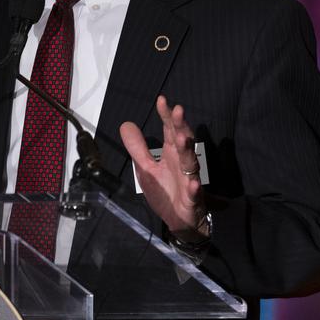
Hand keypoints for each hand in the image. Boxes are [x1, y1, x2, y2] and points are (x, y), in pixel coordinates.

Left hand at [120, 97, 208, 241]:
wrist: (179, 220)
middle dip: (181, 126)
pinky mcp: (192, 199)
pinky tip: (194, 183)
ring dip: (187, 150)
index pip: (170, 130)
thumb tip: (126, 124)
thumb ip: (138, 147)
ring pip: (190, 163)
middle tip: (178, 110)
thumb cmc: (166, 191)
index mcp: (171, 154)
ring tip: (181, 138)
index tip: (161, 100)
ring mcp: (189, 180)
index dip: (166, 116)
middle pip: (183, 141)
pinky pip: (194, 193)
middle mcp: (182, 163)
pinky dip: (194, 188)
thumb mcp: (146, 168)